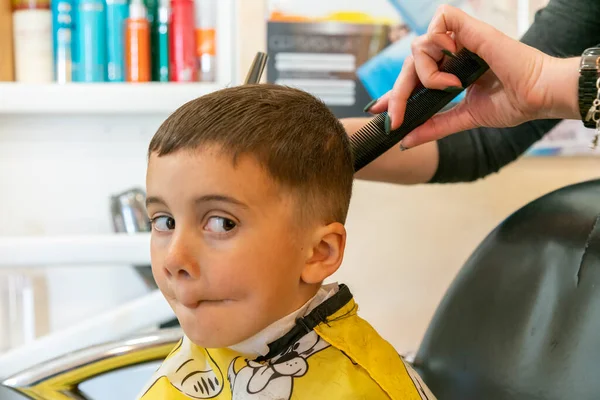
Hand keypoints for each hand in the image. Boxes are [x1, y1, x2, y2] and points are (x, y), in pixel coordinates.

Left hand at [366, 5, 579, 148]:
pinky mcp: (472, 29)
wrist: (537, 96)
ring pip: (419, 45)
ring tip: (450, 85)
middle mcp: (452, 56)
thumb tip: (405, 141)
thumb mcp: (464, 118)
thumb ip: (435, 127)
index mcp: (450, 73)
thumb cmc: (512, 103)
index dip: (393, 93)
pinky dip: (438, 39)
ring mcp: (460, 42)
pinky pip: (441, 19)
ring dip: (427, 72)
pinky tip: (452, 57)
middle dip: (397, 93)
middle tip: (397, 116)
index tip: (377, 111)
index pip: (413, 79)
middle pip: (409, 65)